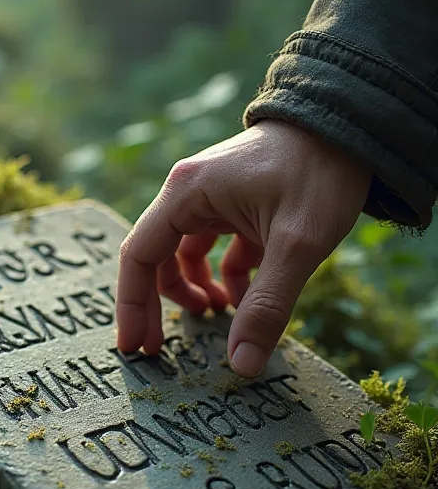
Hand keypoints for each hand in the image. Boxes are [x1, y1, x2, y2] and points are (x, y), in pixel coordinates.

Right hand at [116, 119, 371, 376]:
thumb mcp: (297, 245)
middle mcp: (191, 193)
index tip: (134, 347)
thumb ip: (267, 306)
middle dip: (162, 304)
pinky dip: (227, 275)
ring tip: (218, 315)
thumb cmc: (321, 172)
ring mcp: (215, 196)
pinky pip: (217, 247)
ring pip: (186, 255)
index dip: (132, 305)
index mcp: (187, 194)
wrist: (356, 122)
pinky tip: (247, 294)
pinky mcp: (239, 202)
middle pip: (157, 258)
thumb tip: (242, 365)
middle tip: (163, 350)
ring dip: (197, 288)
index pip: (139, 256)